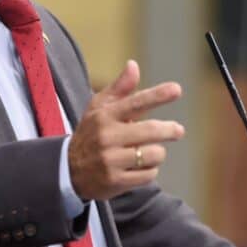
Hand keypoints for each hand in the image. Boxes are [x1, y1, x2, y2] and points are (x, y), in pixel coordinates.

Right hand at [68, 60, 184, 200]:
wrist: (68, 170)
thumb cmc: (90, 133)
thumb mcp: (98, 108)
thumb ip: (119, 88)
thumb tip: (133, 65)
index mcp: (105, 115)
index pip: (135, 102)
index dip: (158, 96)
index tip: (177, 89)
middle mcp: (107, 137)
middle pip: (150, 131)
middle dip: (169, 130)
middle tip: (178, 130)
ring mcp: (110, 160)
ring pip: (153, 155)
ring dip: (157, 153)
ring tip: (150, 152)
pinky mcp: (115, 181)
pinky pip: (148, 175)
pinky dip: (150, 171)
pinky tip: (140, 167)